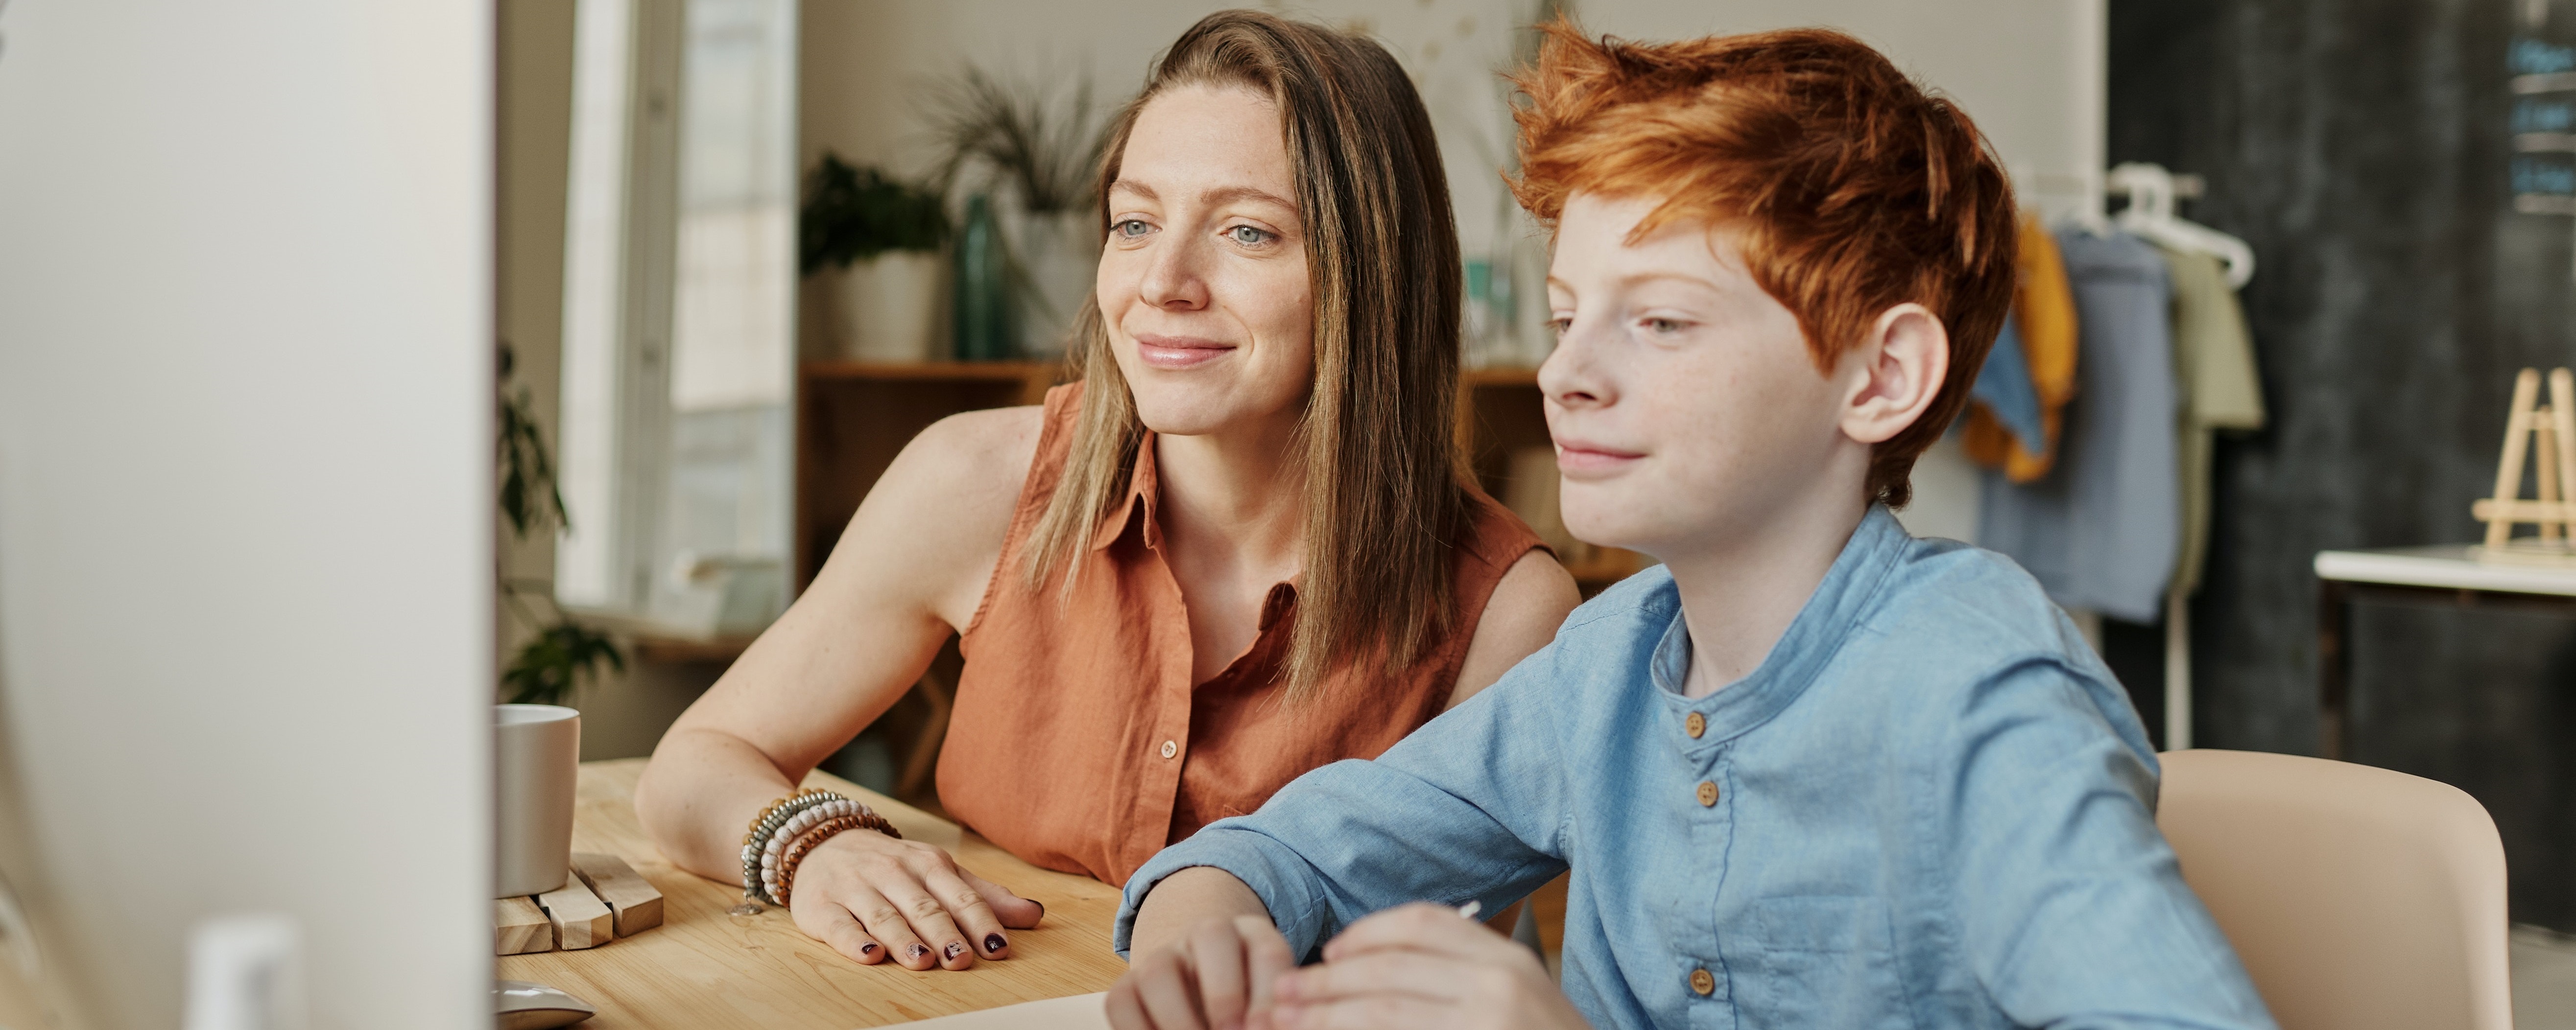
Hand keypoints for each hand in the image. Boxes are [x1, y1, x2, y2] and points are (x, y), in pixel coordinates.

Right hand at [784, 827, 1042, 969]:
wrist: (820, 840)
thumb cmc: (891, 865)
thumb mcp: (939, 872)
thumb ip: (983, 895)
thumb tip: (1035, 915)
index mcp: (926, 863)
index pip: (958, 895)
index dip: (979, 921)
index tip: (999, 948)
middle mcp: (891, 872)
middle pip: (922, 906)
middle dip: (944, 933)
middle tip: (962, 960)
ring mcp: (855, 887)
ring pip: (883, 915)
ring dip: (903, 938)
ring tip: (922, 961)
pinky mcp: (821, 905)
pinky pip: (838, 924)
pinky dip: (853, 940)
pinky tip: (869, 954)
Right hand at [1107, 915, 1295, 1029]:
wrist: (1204, 1000)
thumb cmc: (1249, 1009)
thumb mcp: (1265, 1009)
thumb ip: (1267, 1016)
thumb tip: (1262, 1028)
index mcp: (1254, 938)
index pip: (1267, 951)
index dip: (1267, 994)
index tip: (1262, 1029)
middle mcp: (1207, 937)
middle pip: (1211, 934)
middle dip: (1224, 994)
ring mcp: (1164, 957)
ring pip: (1158, 970)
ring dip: (1177, 1020)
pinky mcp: (1129, 985)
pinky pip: (1120, 1000)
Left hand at [1260, 902, 1587, 1029]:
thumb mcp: (1517, 999)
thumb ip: (1460, 976)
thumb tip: (1366, 969)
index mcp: (1507, 959)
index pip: (1422, 922)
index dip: (1365, 933)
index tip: (1330, 953)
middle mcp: (1497, 984)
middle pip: (1388, 967)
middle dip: (1325, 981)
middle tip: (1282, 994)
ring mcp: (1484, 1025)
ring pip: (1381, 1010)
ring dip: (1324, 1017)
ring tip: (1285, 1024)